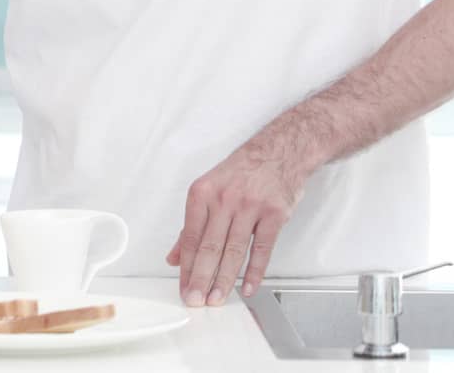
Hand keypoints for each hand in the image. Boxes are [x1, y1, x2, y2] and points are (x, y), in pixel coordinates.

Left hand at [165, 134, 313, 306]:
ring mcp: (250, 206)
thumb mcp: (208, 190)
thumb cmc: (241, 172)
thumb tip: (174, 256)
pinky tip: (247, 287)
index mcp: (202, 193)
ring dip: (224, 279)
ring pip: (234, 250)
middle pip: (209, 246)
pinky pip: (262, 248)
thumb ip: (190, 225)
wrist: (279, 152)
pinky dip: (254, 271)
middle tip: (195, 299)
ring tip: (216, 298)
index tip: (182, 286)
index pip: (190, 237)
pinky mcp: (274, 214)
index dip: (185, 266)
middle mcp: (224, 199)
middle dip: (200, 277)